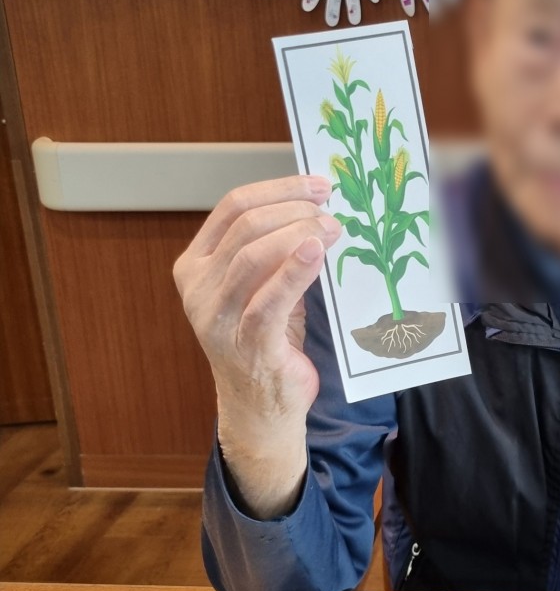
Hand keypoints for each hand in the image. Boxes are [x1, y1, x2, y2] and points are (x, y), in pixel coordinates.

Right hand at [174, 177, 342, 516]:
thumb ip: (275, 248)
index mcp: (195, 264)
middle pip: (246, 226)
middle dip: (295, 210)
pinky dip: (295, 271)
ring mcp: (216, 317)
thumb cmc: (265, 338)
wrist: (260, 405)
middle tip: (331, 212)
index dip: (279, 189)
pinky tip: (317, 253)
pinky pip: (269, 300)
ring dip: (299, 234)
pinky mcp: (245, 344)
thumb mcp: (262, 285)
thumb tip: (318, 205)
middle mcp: (198, 288)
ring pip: (254, 255)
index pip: (232, 206)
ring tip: (332, 230)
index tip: (318, 186)